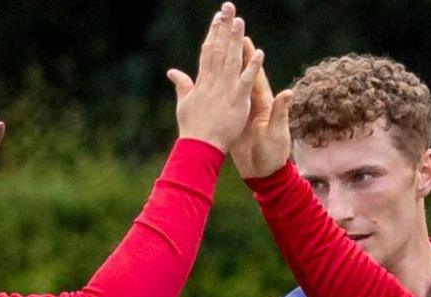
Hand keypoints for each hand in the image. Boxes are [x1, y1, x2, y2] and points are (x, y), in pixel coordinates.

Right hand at [167, 5, 263, 151]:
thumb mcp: (185, 104)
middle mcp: (213, 82)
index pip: (208, 51)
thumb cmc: (192, 129)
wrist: (199, 148)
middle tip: (228, 7)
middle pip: (219, 49)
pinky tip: (258, 52)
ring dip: (236, 39)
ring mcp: (225, 90)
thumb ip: (183, 86)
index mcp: (202, 81)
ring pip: (231, 60)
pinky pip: (247, 81)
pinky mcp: (237, 101)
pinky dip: (252, 67)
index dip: (214, 33)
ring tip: (240, 20)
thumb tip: (173, 72)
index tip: (217, 17)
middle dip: (224, 27)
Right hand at [230, 49, 294, 178]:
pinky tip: (211, 79)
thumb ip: (281, 112)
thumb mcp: (278, 133)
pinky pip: (227, 100)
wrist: (264, 173)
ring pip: (233, 85)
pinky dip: (220, 89)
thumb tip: (288, 92)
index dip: (250, 58)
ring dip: (227, 69)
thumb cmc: (274, 154)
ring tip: (219, 52)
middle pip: (244, 76)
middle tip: (230, 37)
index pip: (255, 76)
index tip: (244, 40)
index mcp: (264, 104)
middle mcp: (254, 104)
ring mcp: (245, 111)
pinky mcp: (236, 120)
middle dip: (237, 56)